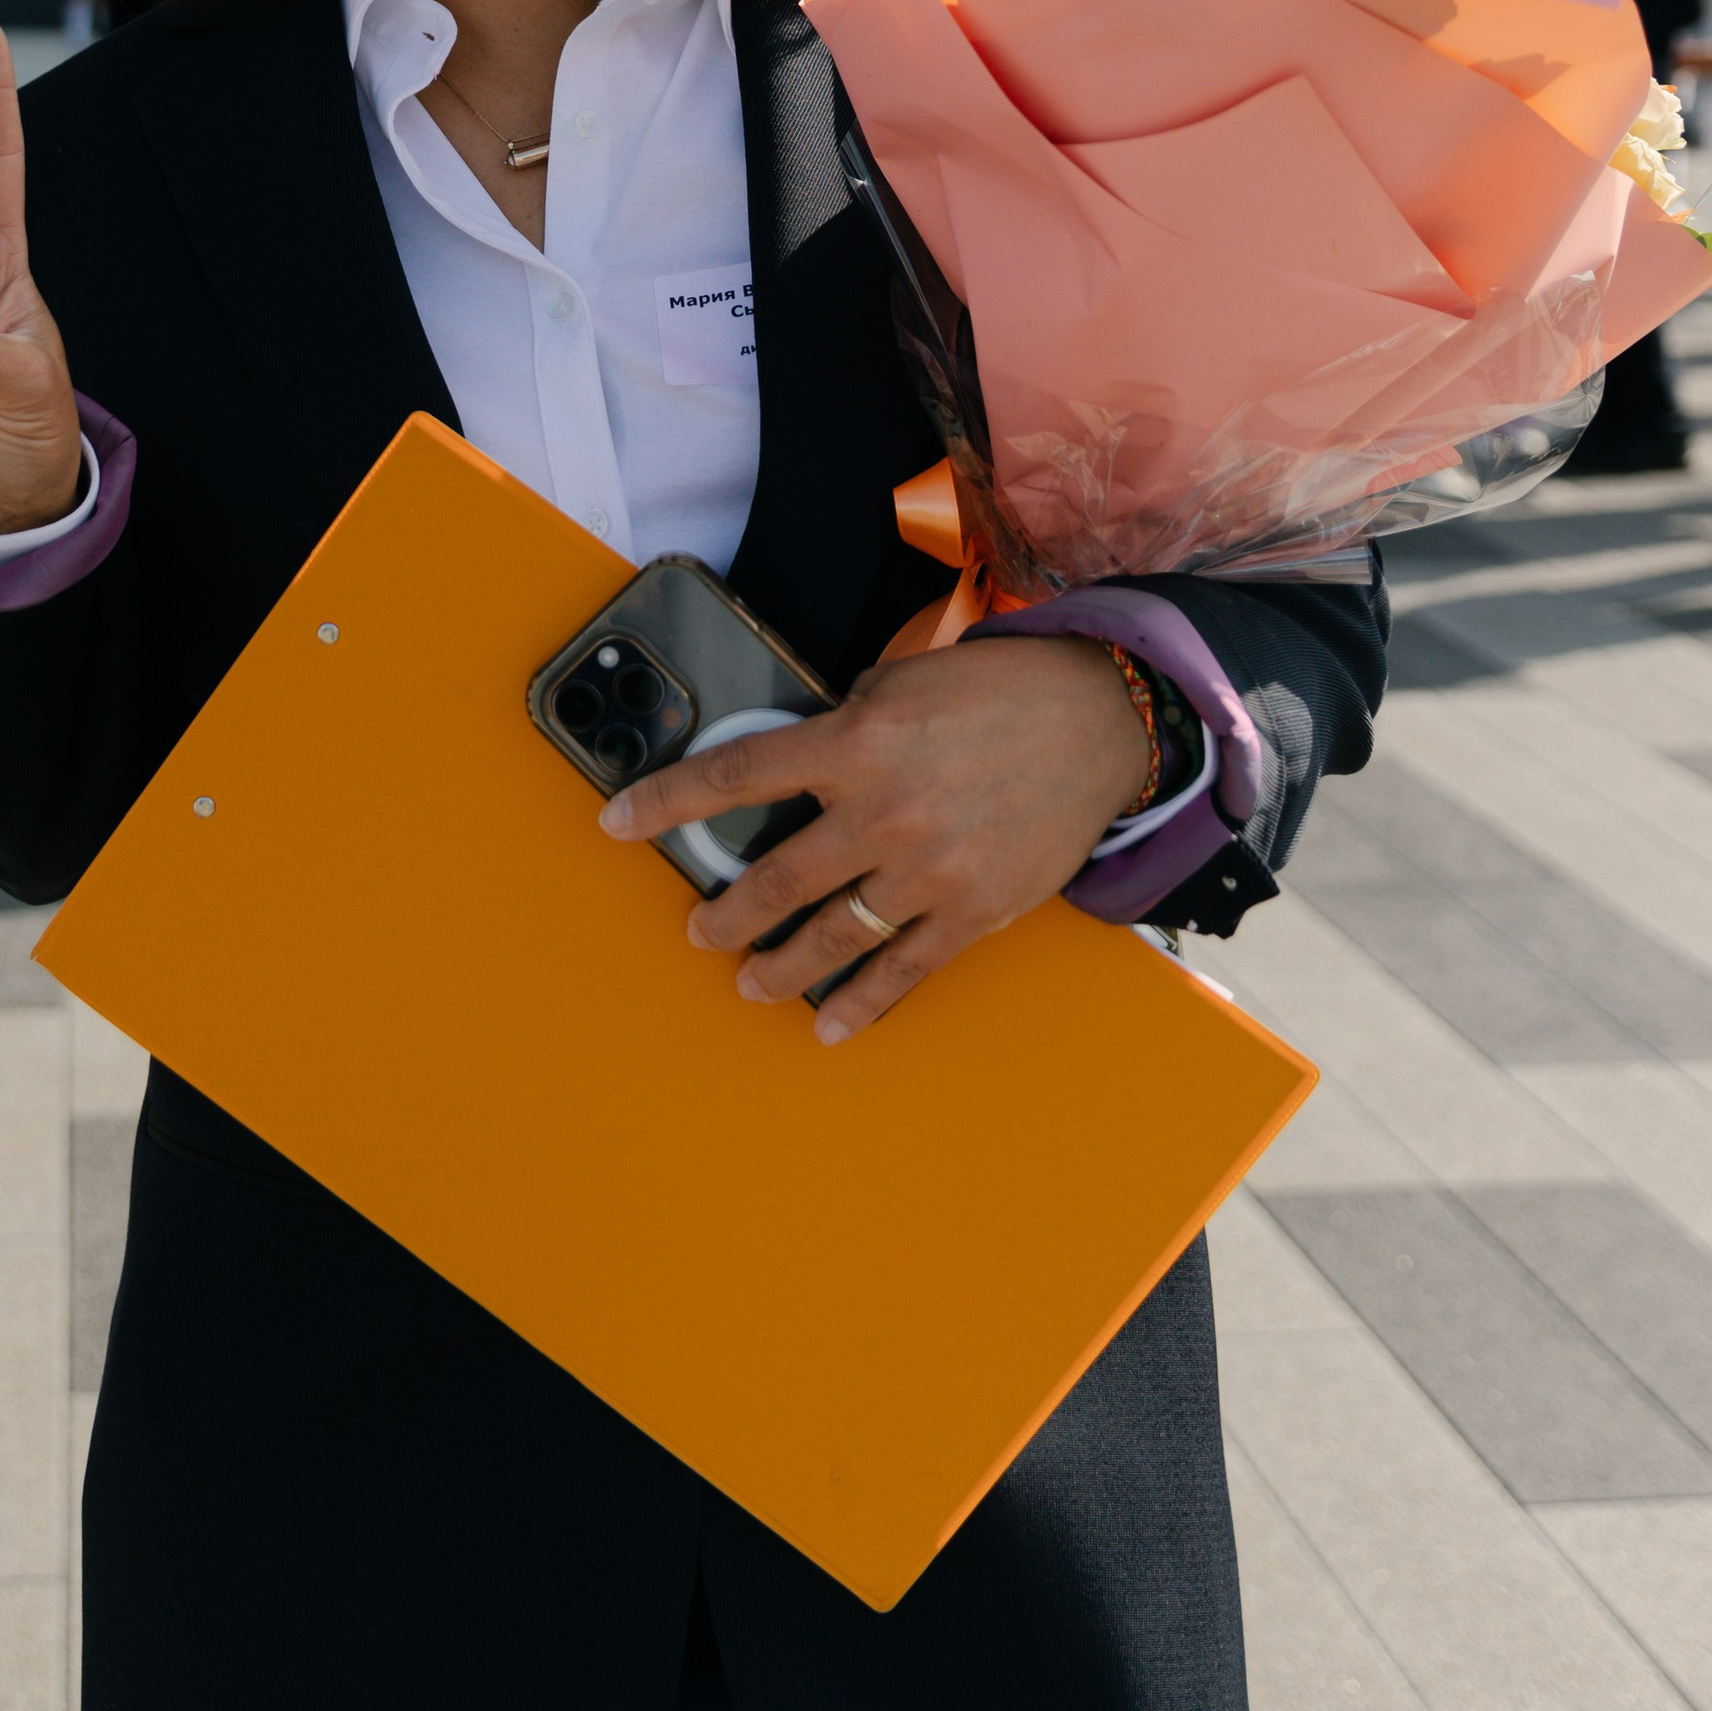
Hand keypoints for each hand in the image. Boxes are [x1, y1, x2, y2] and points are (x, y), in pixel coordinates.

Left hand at [602, 631, 1148, 1044]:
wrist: (1096, 720)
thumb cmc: (993, 693)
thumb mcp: (895, 685)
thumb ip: (837, 730)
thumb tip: (786, 771)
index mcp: (854, 744)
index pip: (734, 776)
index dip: (665, 802)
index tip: (615, 822)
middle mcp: (882, 813)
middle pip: (775, 877)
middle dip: (724, 909)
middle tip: (698, 926)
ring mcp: (927, 871)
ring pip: (830, 935)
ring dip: (778, 965)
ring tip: (746, 980)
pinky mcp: (971, 912)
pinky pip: (902, 971)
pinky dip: (859, 1004)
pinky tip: (826, 1025)